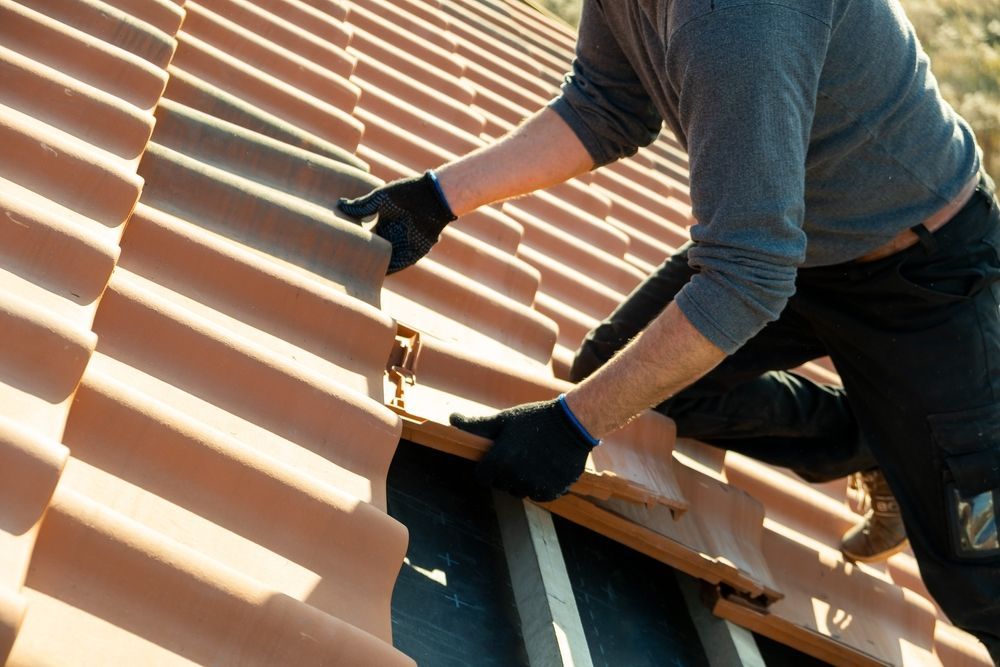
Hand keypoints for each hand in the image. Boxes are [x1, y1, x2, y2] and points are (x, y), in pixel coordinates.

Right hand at [336, 171, 455, 272]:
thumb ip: (361, 206)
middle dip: (364, 257)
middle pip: (376, 250)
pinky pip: (400, 264)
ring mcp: (404, 244)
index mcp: (384, 223)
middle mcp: (393, 235)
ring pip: (387, 260)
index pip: (367, 237)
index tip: (342, 248)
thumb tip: (340, 204)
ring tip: (357, 275)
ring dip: (376, 267)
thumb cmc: (406, 193)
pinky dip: (390, 270)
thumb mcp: (379, 199)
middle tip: (345, 266)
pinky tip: (376, 275)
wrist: (432, 197)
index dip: (356, 242)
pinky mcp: (415, 252)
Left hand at [450, 396, 598, 501]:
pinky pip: (539, 495)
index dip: (489, 467)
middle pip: (502, 485)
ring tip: (535, 460)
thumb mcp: (504, 419)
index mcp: (499, 461)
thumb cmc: (534, 419)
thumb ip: (476, 425)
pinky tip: (547, 468)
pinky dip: (541, 486)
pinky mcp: (552, 491)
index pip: (483, 477)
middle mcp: (514, 477)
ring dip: (524, 481)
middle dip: (506, 473)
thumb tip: (451, 418)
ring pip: (521, 491)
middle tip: (520, 453)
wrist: (572, 424)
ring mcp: (534, 486)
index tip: (499, 456)